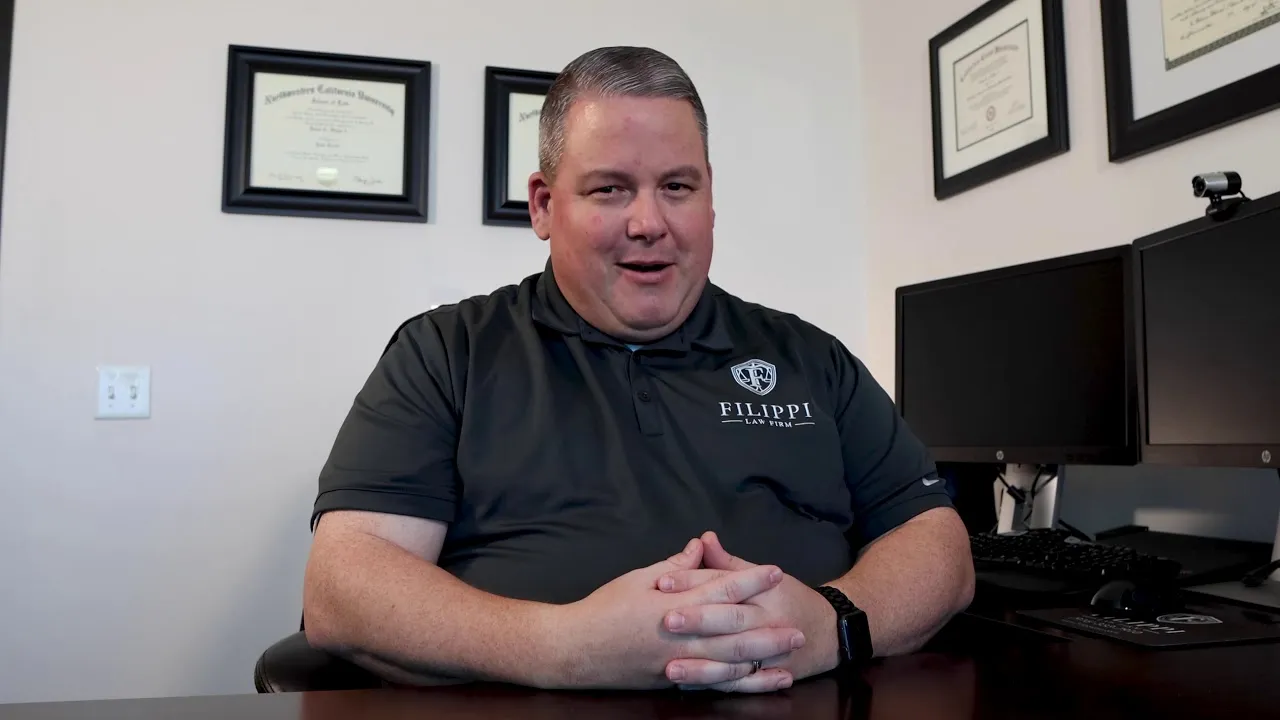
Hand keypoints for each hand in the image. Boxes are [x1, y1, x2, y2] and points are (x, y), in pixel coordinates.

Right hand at [546, 538, 802, 691]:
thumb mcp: (638, 577)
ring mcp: (679, 661)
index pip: (720, 588)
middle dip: (769, 626)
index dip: (750, 579)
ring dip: (764, 657)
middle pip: (734, 629)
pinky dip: (741, 682)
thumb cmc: (606, 608)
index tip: (775, 572)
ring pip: (730, 661)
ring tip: (789, 653)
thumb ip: (674, 566)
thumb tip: (700, 546)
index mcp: (673, 602)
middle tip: (800, 625)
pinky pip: (715, 683)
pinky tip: (761, 679)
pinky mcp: (674, 680)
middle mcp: (680, 634)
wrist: (576, 649)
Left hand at [656, 532, 839, 690]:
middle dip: (698, 620)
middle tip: (667, 619)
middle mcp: (768, 621)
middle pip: (731, 619)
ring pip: (734, 658)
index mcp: (764, 591)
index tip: (663, 582)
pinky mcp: (770, 675)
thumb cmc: (791, 599)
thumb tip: (704, 539)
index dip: (694, 582)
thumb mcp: (766, 576)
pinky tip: (690, 687)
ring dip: (702, 664)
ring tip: (671, 667)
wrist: (831, 633)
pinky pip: (741, 684)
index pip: (725, 583)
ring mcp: (771, 652)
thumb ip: (730, 562)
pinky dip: (716, 685)